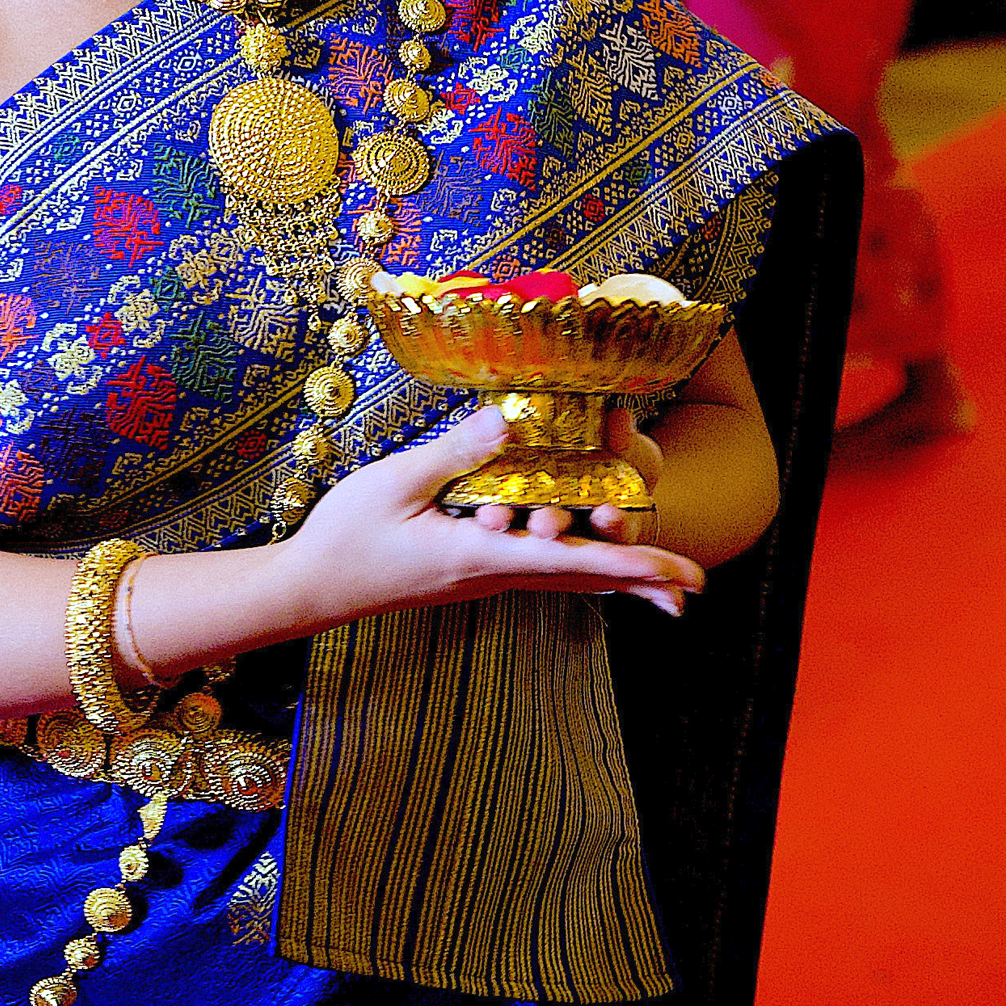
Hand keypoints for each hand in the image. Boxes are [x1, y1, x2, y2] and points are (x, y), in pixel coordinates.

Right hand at [278, 408, 703, 627]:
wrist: (311, 587)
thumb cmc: (346, 536)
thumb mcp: (397, 483)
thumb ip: (458, 451)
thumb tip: (515, 418)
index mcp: (481, 555)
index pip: (574, 561)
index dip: (634, 564)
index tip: (686, 577)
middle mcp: (493, 574)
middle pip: (583, 578)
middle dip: (640, 578)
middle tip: (694, 587)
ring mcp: (483, 576)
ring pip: (563, 575)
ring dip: (611, 571)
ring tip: (659, 579)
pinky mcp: (470, 568)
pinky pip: (536, 567)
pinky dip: (573, 563)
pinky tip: (586, 557)